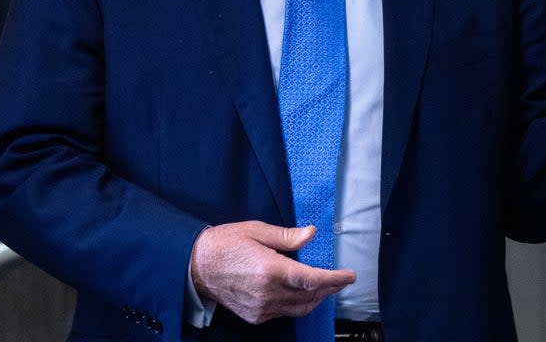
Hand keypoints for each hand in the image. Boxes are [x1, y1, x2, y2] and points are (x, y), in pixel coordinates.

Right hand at [190, 221, 354, 324]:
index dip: (335, 279)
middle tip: (343, 279)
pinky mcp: (255, 315)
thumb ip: (287, 236)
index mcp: (270, 270)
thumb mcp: (257, 230)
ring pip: (300, 308)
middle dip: (331, 287)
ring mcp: (260, 308)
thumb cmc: (225, 244)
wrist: (196, 267)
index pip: (312, 279)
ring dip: (317, 297)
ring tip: (328, 286)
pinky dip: (299, 303)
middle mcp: (267, 293)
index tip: (350, 275)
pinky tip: (302, 292)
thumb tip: (311, 234)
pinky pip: (284, 312)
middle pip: (310, 295)